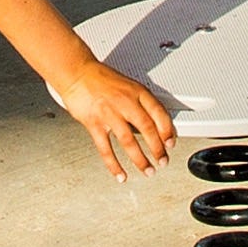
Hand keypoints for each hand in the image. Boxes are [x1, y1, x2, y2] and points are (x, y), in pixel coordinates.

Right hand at [47, 58, 178, 178]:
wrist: (76, 73)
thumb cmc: (101, 79)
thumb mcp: (128, 85)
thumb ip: (140, 104)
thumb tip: (154, 125)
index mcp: (137, 92)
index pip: (159, 113)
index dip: (168, 131)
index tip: (171, 144)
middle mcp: (125, 102)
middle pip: (147, 129)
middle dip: (157, 149)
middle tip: (162, 162)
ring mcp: (109, 113)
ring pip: (129, 141)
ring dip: (140, 159)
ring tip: (147, 170)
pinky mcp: (94, 123)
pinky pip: (106, 148)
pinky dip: (114, 164)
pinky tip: (121, 174)